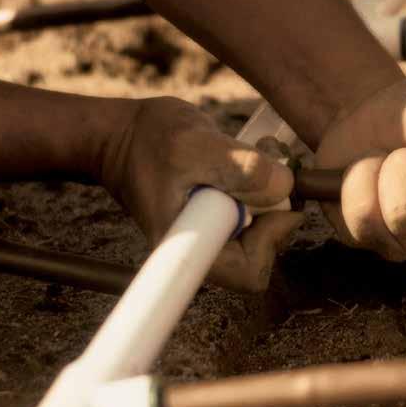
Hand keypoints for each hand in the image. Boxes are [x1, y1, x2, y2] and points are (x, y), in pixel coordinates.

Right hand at [97, 96, 301, 291]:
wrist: (121, 132)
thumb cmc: (149, 139)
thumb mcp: (196, 145)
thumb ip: (241, 168)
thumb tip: (285, 188)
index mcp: (188, 247)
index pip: (248, 274)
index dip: (272, 239)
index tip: (273, 197)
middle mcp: (199, 249)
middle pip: (260, 252)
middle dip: (275, 209)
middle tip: (272, 165)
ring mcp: (208, 233)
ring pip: (259, 230)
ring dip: (270, 193)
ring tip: (260, 153)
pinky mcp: (214, 215)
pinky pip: (251, 212)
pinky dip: (260, 186)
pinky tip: (252, 158)